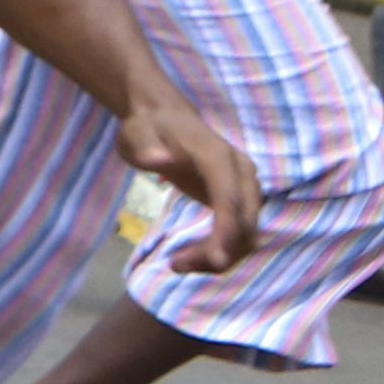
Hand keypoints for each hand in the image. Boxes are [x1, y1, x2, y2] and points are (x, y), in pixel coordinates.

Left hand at [119, 98, 263, 271]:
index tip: (214, 261)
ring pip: (246, 233)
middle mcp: (241, 172)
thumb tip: (158, 161)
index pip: (230, 199)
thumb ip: (148, 149)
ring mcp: (245, 186)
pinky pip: (240, 232)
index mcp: (218, 156)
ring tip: (177, 264)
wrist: (165, 117)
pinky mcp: (240, 198)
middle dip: (217, 251)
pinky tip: (190, 256)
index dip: (225, 232)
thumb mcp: (137, 136)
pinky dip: (220, 249)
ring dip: (218, 256)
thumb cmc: (148, 128)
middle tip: (175, 265)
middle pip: (244, 223)